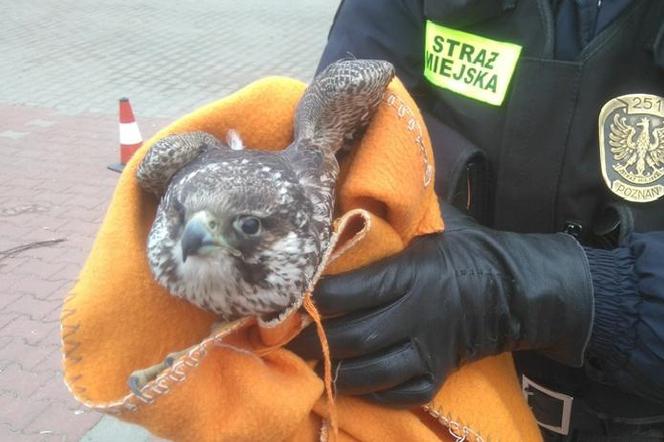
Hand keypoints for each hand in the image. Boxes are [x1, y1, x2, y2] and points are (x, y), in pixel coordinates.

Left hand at [288, 205, 593, 407]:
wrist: (511, 290)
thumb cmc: (461, 253)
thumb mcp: (426, 233)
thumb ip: (387, 231)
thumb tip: (342, 217)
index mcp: (411, 275)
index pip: (352, 291)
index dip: (318, 297)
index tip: (298, 296)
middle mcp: (418, 315)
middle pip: (355, 335)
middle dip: (319, 339)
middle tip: (293, 335)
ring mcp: (429, 349)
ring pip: (372, 371)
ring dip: (337, 369)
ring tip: (315, 360)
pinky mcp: (438, 374)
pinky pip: (398, 392)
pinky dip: (371, 391)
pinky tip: (352, 380)